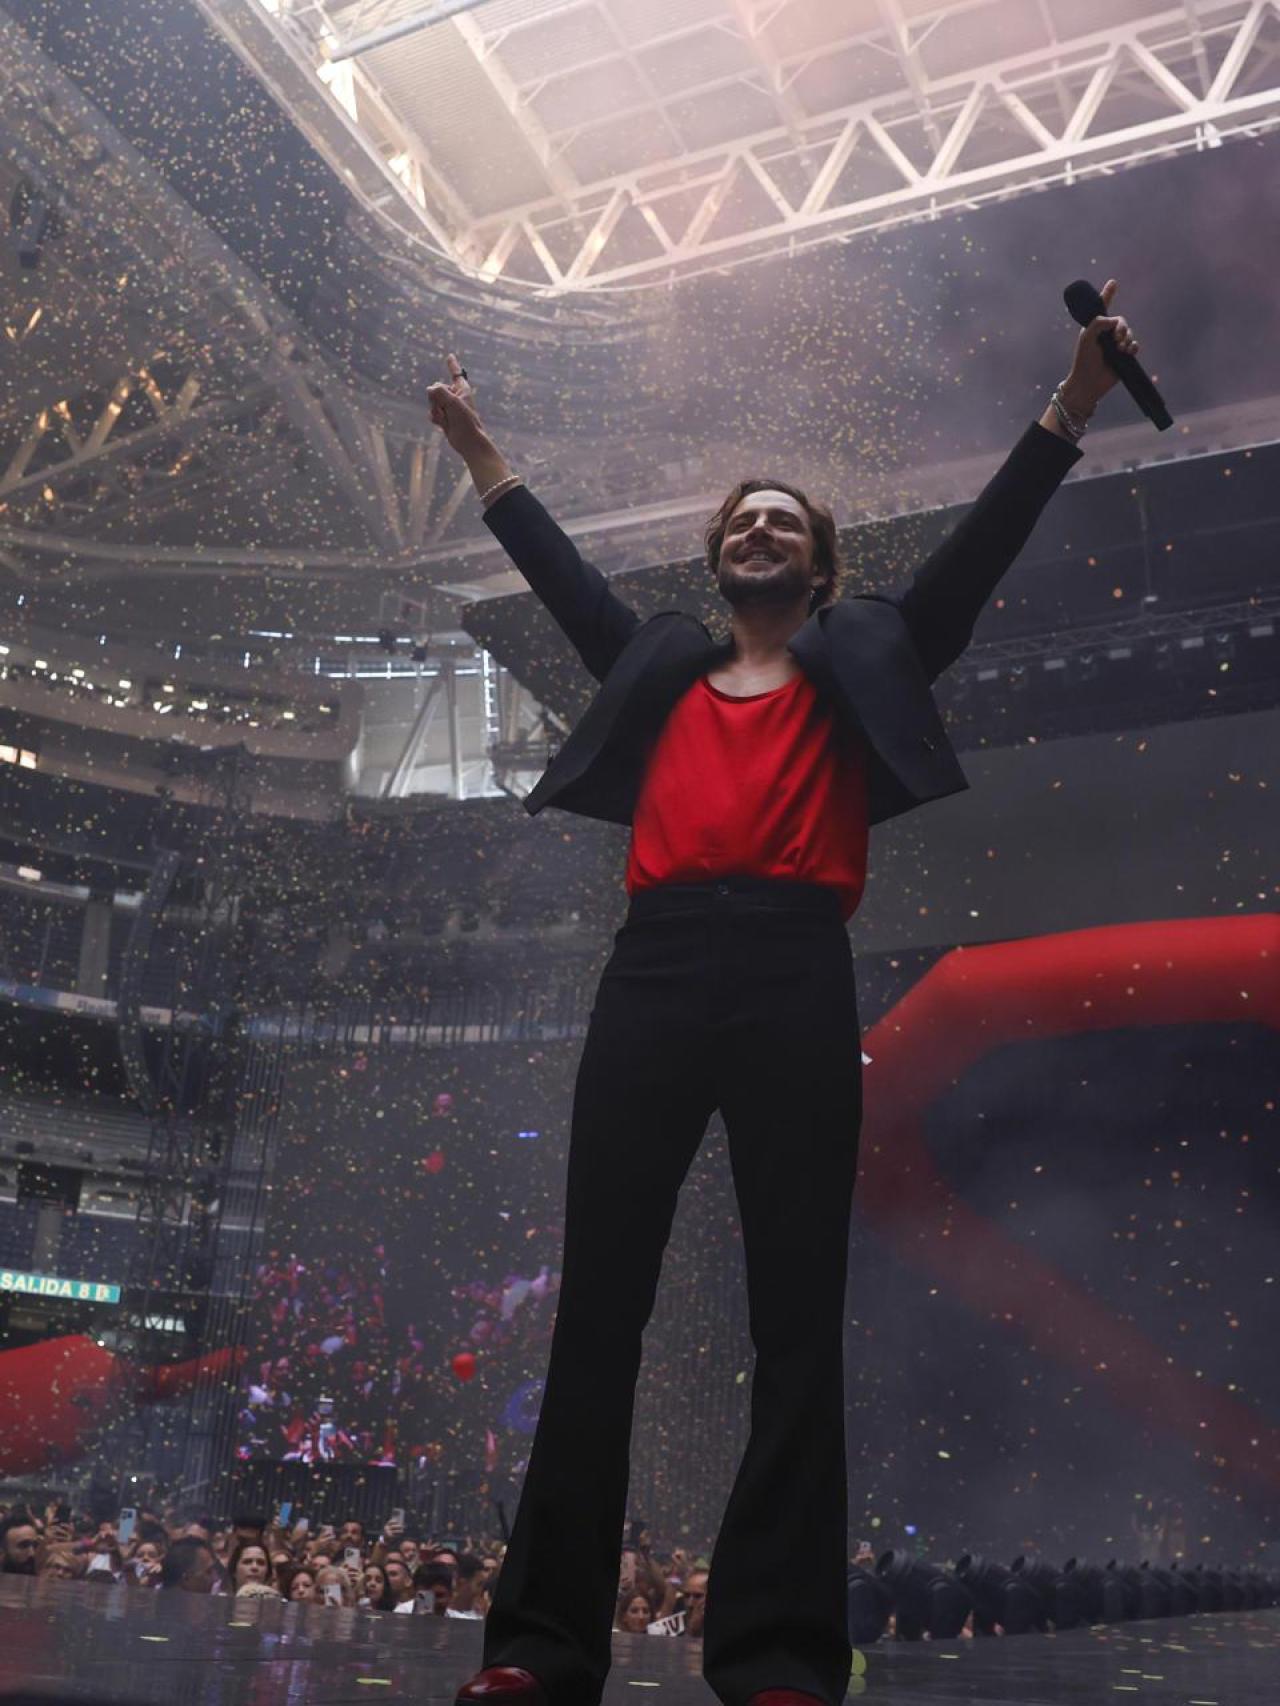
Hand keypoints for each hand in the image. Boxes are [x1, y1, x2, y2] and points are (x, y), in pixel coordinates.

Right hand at [426, 353, 488, 456]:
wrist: (468, 441)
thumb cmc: (465, 420)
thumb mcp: (452, 402)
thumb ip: (439, 391)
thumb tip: (429, 389)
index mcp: (462, 388)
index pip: (455, 373)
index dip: (452, 365)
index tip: (450, 356)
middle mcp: (455, 396)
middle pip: (436, 388)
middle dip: (437, 399)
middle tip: (448, 410)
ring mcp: (449, 407)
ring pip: (432, 401)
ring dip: (436, 410)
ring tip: (447, 419)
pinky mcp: (444, 417)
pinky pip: (432, 412)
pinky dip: (435, 417)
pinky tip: (442, 424)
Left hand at [1062, 278, 1140, 413]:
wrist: (1088, 383)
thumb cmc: (1084, 361)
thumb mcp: (1087, 338)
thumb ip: (1099, 323)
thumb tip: (1116, 321)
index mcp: (1095, 327)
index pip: (1102, 308)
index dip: (1107, 295)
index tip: (1113, 283)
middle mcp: (1106, 334)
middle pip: (1120, 321)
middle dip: (1122, 327)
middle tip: (1117, 338)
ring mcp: (1115, 346)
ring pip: (1129, 333)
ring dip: (1127, 338)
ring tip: (1120, 349)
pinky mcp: (1123, 357)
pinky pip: (1134, 345)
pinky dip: (1133, 347)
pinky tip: (1128, 352)